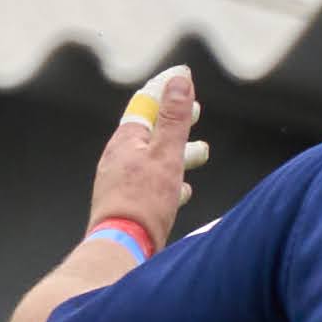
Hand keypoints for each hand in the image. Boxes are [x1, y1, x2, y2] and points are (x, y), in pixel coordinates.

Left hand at [94, 65, 209, 244]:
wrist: (122, 246)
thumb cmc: (143, 200)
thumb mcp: (165, 154)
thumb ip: (173, 119)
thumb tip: (179, 80)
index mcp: (125, 142)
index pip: (145, 105)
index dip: (165, 90)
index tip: (182, 75)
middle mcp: (119, 159)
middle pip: (150, 133)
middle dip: (175, 121)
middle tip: (196, 111)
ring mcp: (121, 182)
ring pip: (153, 160)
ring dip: (178, 152)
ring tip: (202, 152)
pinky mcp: (129, 205)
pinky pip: (152, 185)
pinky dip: (171, 180)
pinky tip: (183, 189)